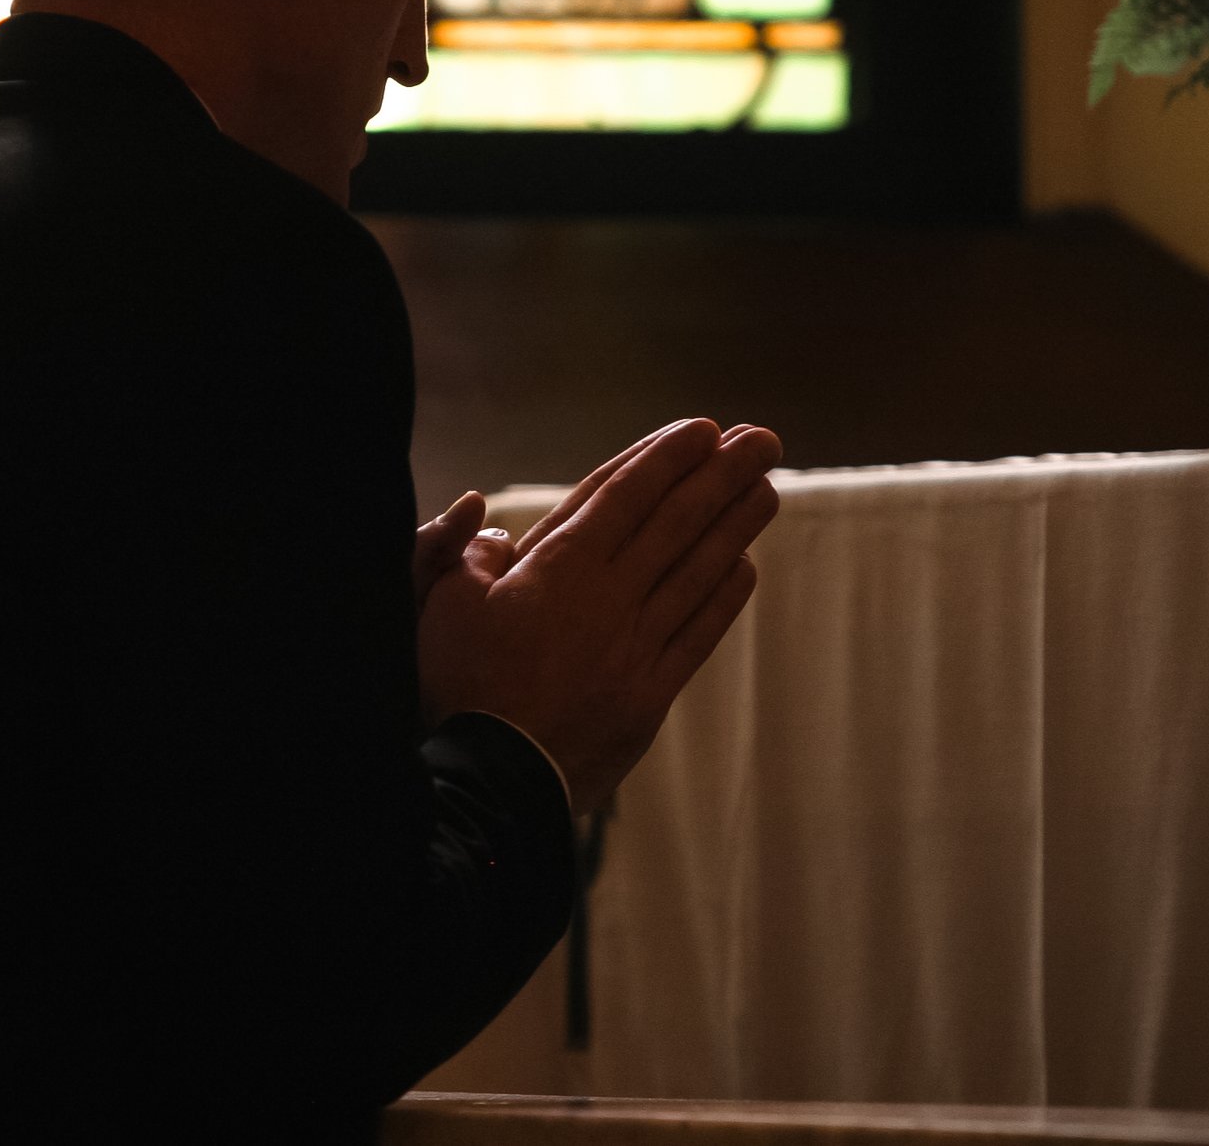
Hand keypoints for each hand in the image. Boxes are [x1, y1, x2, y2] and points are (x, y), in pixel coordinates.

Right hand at [416, 419, 780, 814]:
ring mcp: (636, 646)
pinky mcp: (650, 694)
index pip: (624, 496)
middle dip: (721, 475)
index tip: (702, 428)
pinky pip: (699, 633)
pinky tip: (745, 565)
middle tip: (760, 438)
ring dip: (736, 525)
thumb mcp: (441, 604)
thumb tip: (493, 526)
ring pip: (698, 571)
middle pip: (675, 523)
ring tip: (767, 488)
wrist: (492, 781)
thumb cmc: (457, 686)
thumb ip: (465, 553)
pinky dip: (725, 595)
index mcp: (558, 568)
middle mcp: (608, 598)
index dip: (665, 459)